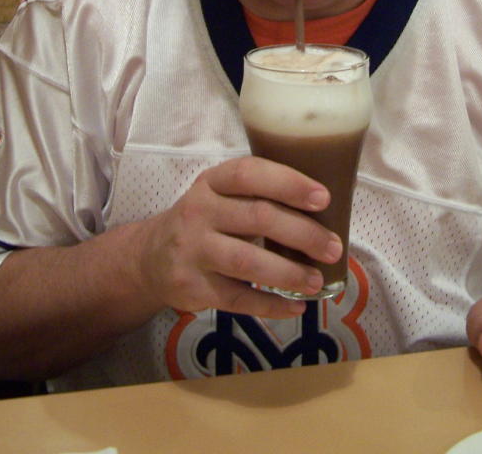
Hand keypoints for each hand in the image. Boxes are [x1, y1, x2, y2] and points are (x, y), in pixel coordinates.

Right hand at [134, 156, 342, 319]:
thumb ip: (257, 195)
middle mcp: (199, 212)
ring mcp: (192, 251)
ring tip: (317, 280)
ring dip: (288, 272)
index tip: (323, 198)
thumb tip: (323, 211)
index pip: (250, 174)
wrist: (149, 258)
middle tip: (333, 246)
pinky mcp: (191, 288)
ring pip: (247, 262)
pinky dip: (269, 305)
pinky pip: (236, 299)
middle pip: (257, 218)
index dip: (288, 183)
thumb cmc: (204, 220)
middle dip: (302, 233)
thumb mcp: (220, 195)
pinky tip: (295, 307)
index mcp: (212, 182)